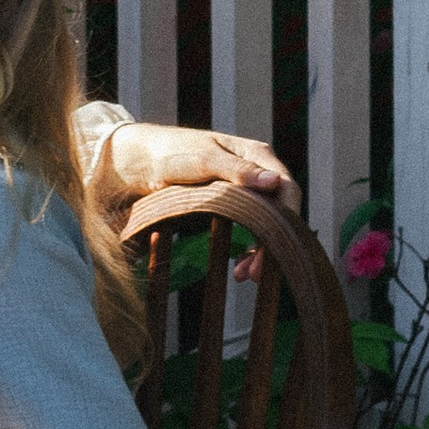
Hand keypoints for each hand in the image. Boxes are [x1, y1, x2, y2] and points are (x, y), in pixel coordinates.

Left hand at [100, 121, 292, 280]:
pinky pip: (250, 227)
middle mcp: (258, 171)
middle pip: (280, 210)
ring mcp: (246, 188)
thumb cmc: (171, 153)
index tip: (274, 249)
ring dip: (260, 249)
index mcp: (258, 155)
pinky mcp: (232, 204)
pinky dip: (247, 247)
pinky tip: (237, 266)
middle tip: (255, 273)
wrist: (141, 160)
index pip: (288, 189)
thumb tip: (275, 183)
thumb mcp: (203, 161)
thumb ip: (237, 172)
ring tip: (243, 275)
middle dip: (272, 242)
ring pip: (266, 222)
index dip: (286, 220)